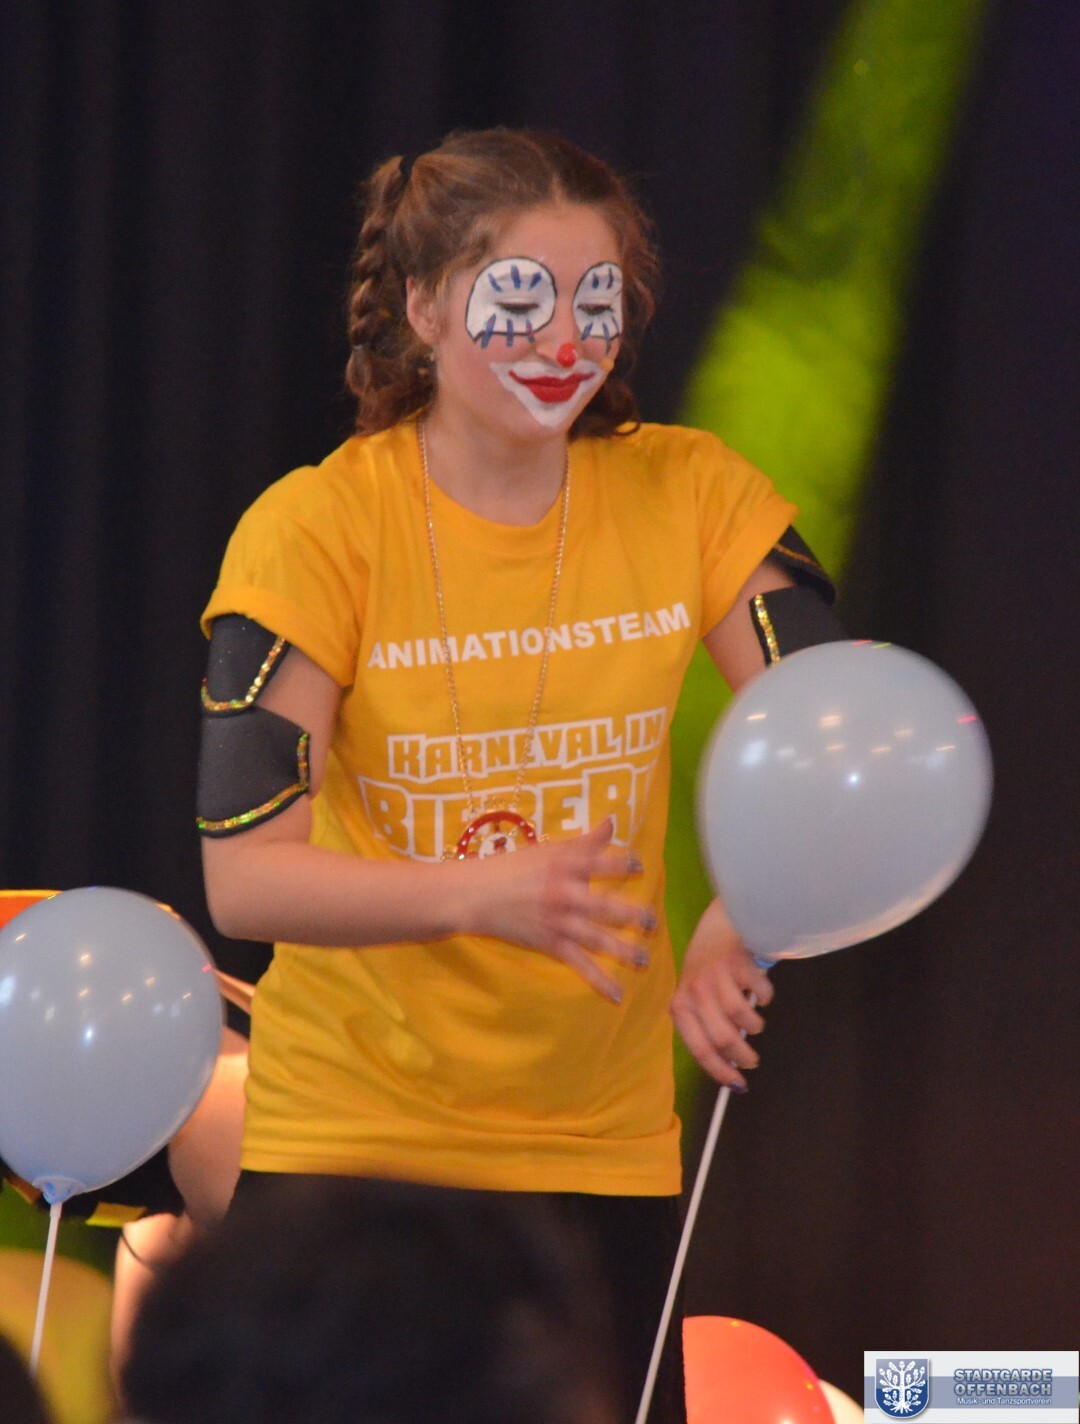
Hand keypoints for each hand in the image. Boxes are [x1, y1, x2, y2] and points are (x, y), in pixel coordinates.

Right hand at [461, 818, 654, 1002]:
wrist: (476, 895)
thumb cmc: (513, 867)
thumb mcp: (548, 849)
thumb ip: (585, 840)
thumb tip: (612, 820)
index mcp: (566, 866)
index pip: (604, 862)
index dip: (625, 864)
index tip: (640, 867)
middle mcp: (566, 894)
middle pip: (608, 906)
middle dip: (633, 916)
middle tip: (652, 922)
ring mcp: (560, 921)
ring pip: (599, 939)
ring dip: (625, 951)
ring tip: (645, 960)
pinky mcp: (551, 944)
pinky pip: (581, 965)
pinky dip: (600, 981)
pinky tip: (618, 995)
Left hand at [670, 898, 772, 1088]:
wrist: (717, 925)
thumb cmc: (706, 969)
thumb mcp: (694, 997)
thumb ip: (704, 1026)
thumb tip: (727, 1065)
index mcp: (681, 1006)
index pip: (699, 1048)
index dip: (720, 1071)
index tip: (738, 1085)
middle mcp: (695, 992)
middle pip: (723, 1038)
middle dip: (743, 1056)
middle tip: (752, 1060)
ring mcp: (716, 977)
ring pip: (743, 1018)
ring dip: (755, 1025)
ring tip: (754, 1022)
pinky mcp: (739, 962)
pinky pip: (761, 994)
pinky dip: (766, 998)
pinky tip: (760, 993)